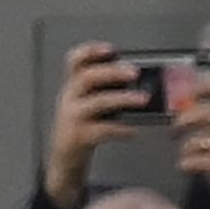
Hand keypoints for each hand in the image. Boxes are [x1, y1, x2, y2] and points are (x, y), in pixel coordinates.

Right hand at [44, 43, 143, 208]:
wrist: (65, 158)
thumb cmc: (84, 125)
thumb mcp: (91, 102)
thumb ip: (110, 88)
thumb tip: (144, 79)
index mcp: (74, 86)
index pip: (74, 61)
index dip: (90, 52)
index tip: (111, 50)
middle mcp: (70, 99)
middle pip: (87, 77)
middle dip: (112, 72)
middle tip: (135, 73)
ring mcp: (72, 118)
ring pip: (96, 103)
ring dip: (122, 99)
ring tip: (143, 100)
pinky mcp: (77, 137)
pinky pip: (101, 130)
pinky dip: (120, 130)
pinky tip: (133, 131)